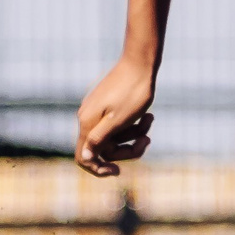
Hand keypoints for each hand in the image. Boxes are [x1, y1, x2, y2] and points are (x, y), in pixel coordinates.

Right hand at [75, 55, 156, 176]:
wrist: (140, 63)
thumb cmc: (132, 93)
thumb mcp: (118, 120)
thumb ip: (100, 139)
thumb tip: (84, 157)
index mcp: (88, 123)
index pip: (84, 157)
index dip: (98, 169)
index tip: (118, 171)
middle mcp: (88, 118)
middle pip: (104, 149)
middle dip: (128, 150)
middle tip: (148, 140)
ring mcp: (97, 111)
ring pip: (115, 137)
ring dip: (134, 135)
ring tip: (150, 121)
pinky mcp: (107, 106)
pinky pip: (119, 125)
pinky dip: (133, 125)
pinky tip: (148, 116)